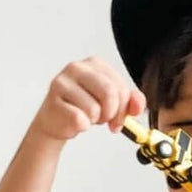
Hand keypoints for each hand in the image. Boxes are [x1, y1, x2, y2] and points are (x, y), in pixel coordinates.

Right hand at [31, 58, 145, 142]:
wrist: (54, 121)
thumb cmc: (81, 108)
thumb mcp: (110, 102)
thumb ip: (129, 101)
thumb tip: (138, 105)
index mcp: (94, 64)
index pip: (120, 87)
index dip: (124, 108)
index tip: (118, 120)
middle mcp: (76, 68)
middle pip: (109, 93)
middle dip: (112, 114)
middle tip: (105, 121)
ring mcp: (62, 83)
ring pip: (94, 109)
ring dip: (94, 121)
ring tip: (85, 118)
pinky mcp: (53, 102)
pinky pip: (79, 119)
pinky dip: (80, 127)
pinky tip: (73, 122)